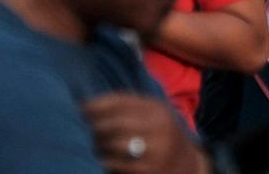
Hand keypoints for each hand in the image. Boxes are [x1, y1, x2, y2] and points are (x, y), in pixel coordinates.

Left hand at [83, 93, 207, 173]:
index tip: (82, 108)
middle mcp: (159, 128)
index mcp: (158, 110)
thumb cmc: (161, 134)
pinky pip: (116, 165)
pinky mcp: (149, 171)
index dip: (97, 104)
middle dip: (96, 126)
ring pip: (113, 146)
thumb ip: (127, 106)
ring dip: (98, 145)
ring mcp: (155, 151)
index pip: (121, 102)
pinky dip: (105, 162)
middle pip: (115, 124)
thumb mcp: (153, 114)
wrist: (186, 164)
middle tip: (88, 129)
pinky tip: (104, 160)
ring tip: (95, 145)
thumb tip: (87, 103)